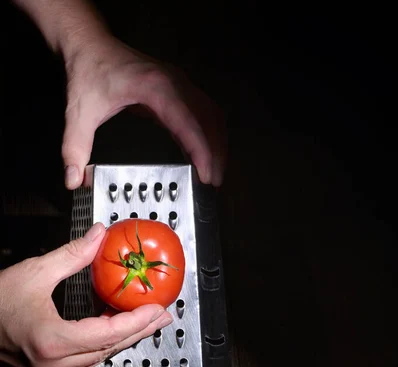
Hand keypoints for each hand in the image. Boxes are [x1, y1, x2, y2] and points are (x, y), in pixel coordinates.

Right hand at [0, 223, 172, 366]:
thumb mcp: (34, 273)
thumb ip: (72, 255)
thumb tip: (99, 235)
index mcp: (51, 342)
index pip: (108, 334)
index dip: (137, 321)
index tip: (158, 309)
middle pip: (110, 348)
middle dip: (140, 331)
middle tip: (163, 316)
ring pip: (100, 357)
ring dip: (124, 338)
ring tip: (147, 321)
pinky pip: (87, 359)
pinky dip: (104, 344)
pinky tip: (117, 329)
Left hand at [62, 35, 226, 189]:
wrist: (90, 46)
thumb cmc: (89, 72)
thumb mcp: (79, 112)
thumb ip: (75, 148)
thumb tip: (74, 180)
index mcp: (155, 87)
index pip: (188, 122)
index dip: (201, 150)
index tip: (207, 174)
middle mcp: (174, 84)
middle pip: (208, 119)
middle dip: (215, 152)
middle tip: (214, 182)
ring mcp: (179, 86)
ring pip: (211, 115)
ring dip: (216, 143)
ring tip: (214, 173)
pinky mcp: (178, 92)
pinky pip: (202, 114)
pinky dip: (207, 135)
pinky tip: (202, 157)